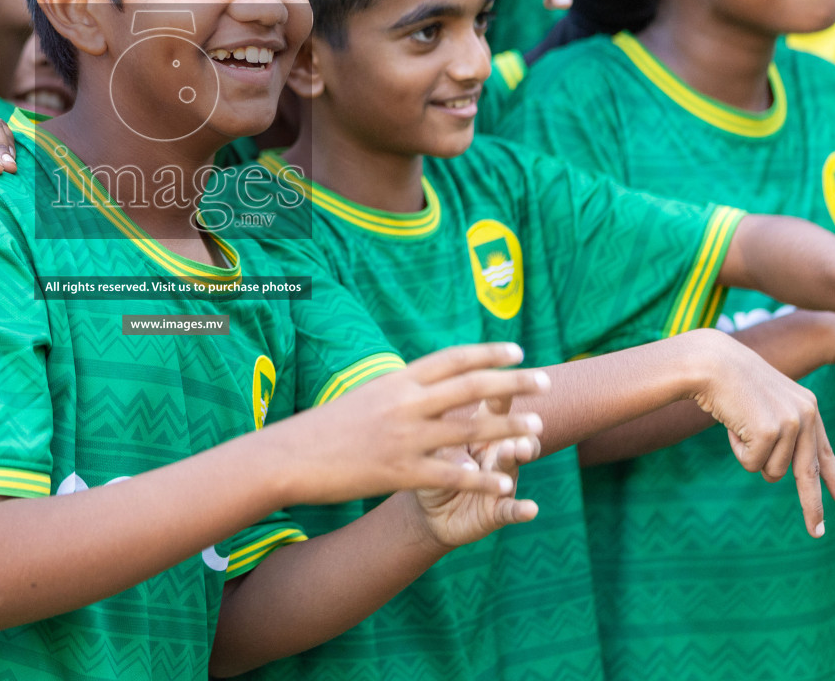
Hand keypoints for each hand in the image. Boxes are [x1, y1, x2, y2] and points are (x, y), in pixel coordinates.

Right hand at [269, 343, 548, 507]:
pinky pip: (451, 475)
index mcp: (396, 381)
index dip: (488, 353)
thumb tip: (423, 381)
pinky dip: (482, 478)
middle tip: (546, 381)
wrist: (288, 455)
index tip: (518, 351)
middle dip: (513, 383)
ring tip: (539, 430)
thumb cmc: (324, 427)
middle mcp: (405, 404)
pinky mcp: (399, 473)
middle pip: (471, 387)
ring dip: (508, 428)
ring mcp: (403, 438)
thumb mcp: (364, 396)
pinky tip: (505, 482)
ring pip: (470, 429)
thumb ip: (399, 390)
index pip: (452, 358)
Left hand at [411, 398, 539, 550]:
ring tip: (520, 449)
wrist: (425, 511)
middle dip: (522, 425)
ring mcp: (500, 478)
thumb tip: (465, 460)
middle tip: (530, 422)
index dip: (503, 388)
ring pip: (514, 465)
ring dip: (518, 456)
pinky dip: (520, 509)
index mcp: (478, 428)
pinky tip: (531, 509)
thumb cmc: (428, 467)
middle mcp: (495, 450)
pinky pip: (511, 509)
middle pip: (515, 432)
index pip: (494, 405)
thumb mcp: (430, 448)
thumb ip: (444, 445)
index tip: (513, 371)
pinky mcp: (496, 510)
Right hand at [688, 329, 834, 536]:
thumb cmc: (731, 383)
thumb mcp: (765, 405)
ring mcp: (790, 423)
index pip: (824, 451)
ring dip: (750, 456)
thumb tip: (777, 475)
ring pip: (771, 470)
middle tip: (817, 532)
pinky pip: (752, 464)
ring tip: (739, 426)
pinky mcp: (770, 432)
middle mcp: (807, 415)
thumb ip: (781, 433)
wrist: (712, 362)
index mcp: (809, 408)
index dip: (833, 478)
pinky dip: (737, 450)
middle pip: (809, 473)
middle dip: (812, 506)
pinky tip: (732, 425)